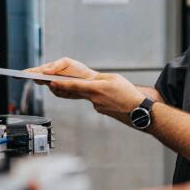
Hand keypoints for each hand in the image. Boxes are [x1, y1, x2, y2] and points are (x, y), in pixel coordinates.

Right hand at [28, 57, 96, 98]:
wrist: (90, 80)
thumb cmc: (77, 69)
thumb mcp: (66, 62)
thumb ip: (55, 66)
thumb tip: (46, 71)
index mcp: (49, 69)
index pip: (35, 70)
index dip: (27, 72)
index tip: (20, 74)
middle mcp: (50, 78)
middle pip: (39, 80)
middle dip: (37, 79)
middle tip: (36, 78)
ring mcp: (55, 86)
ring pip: (49, 87)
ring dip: (54, 84)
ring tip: (59, 81)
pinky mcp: (61, 93)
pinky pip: (57, 92)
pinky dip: (62, 89)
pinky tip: (68, 87)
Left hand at [30, 57, 144, 122]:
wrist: (138, 110)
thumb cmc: (128, 93)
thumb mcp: (114, 78)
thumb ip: (99, 78)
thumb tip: (89, 81)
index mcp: (97, 88)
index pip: (75, 85)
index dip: (62, 84)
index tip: (51, 82)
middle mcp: (94, 98)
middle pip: (75, 91)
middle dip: (64, 87)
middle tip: (54, 83)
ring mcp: (97, 106)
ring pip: (86, 95)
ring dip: (87, 90)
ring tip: (99, 87)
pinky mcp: (100, 110)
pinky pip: (94, 100)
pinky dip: (97, 96)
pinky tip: (108, 96)